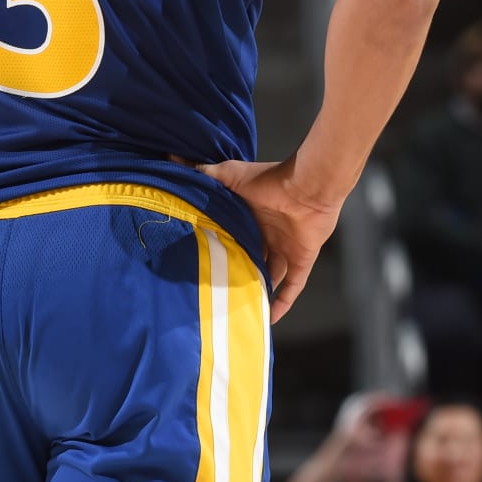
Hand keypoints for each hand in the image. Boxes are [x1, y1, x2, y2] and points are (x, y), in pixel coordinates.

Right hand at [199, 158, 339, 321]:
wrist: (307, 185)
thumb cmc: (269, 179)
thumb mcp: (231, 175)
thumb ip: (206, 174)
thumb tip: (174, 161)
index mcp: (252, 218)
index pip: (233, 239)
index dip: (220, 251)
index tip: (201, 266)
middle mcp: (269, 236)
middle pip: (251, 260)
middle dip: (238, 275)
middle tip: (217, 294)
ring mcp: (286, 249)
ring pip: (270, 277)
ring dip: (258, 292)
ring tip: (238, 311)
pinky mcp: (302, 259)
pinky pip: (293, 287)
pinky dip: (283, 302)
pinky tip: (270, 319)